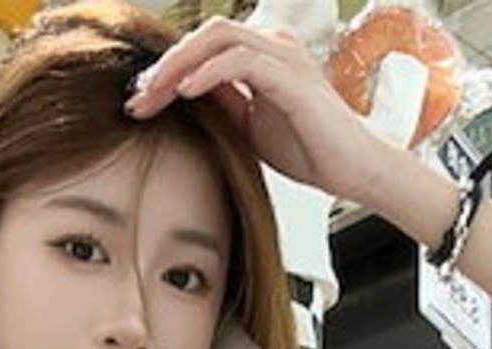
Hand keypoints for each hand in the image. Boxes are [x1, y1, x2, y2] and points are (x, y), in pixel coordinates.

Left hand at [126, 17, 389, 204]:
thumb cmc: (309, 150)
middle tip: (138, 98)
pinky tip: (185, 93)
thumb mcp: (250, 126)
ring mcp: (283, 56)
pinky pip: (240, 61)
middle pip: (205, 34)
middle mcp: (273, 45)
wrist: (353, 170)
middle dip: (165, 65)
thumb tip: (184, 93)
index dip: (168, 70)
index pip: (204, 47)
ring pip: (218, 38)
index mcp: (262, 54)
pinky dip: (208, 73)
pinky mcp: (291, 76)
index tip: (140, 101)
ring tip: (153, 94)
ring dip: (178, 65)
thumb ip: (224, 104)